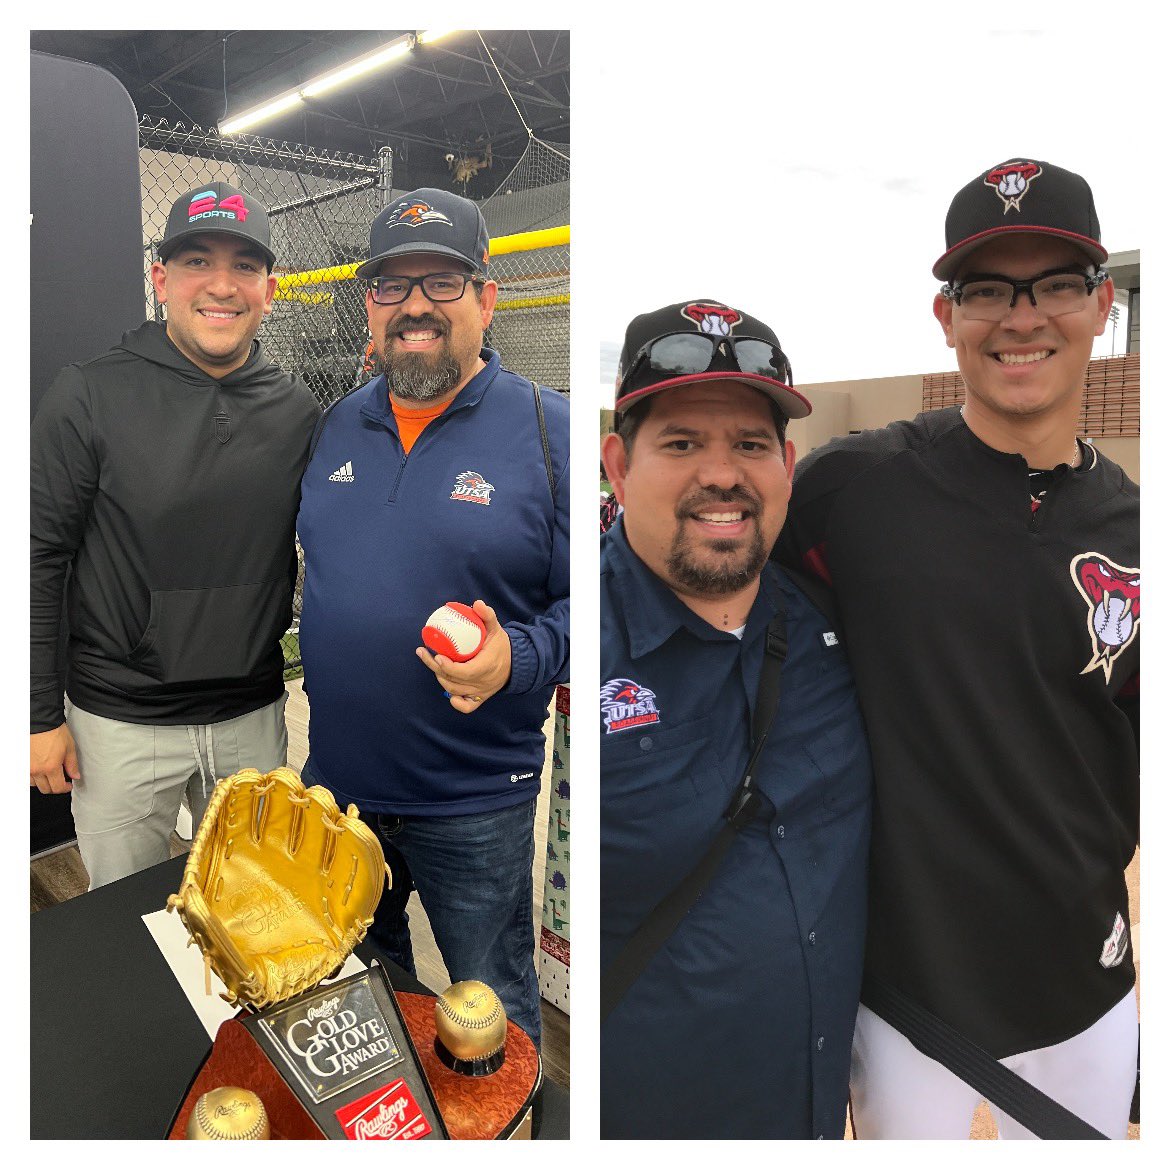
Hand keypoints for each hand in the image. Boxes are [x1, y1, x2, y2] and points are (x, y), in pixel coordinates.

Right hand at [30, 723, 79, 793]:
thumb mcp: (69, 748)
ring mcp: (27, 767)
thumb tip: (75, 776)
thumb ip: (72, 765)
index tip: (69, 785)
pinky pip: (27, 777)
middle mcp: (36, 770)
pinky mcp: (21, 763)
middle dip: (56, 787)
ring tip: (51, 774)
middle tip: (62, 781)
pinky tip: (40, 771)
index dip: (65, 788)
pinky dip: (34, 777)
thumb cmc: (54, 732)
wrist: (39, 721)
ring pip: (35, 784)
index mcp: (50, 767)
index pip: (58, 788)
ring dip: (44, 782)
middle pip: (46, 789)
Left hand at [416, 599, 511, 713]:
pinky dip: (455, 702)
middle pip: (454, 681)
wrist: (516, 664)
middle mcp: (483, 682)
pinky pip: (466, 707)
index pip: (465, 672)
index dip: (449, 667)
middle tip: (424, 652)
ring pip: (454, 691)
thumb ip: (488, 616)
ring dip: (440, 678)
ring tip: (431, 662)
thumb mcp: (496, 629)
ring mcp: (481, 692)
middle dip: (435, 668)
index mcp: (486, 666)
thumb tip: (477, 604)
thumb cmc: (502, 646)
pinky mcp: (480, 699)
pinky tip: (447, 691)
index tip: (437, 656)